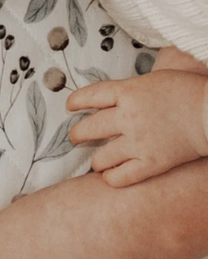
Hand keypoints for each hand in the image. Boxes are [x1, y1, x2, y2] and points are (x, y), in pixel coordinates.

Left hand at [67, 70, 207, 186]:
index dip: (74, 102)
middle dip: (77, 135)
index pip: (88, 96)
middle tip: (77, 137)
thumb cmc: (187, 92)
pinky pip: (119, 177)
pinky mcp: (151, 163)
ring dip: (96, 160)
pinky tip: (111, 175)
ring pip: (100, 158)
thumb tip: (107, 99)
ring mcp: (138, 142)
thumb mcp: (153, 80)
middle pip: (87, 129)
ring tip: (98, 159)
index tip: (70, 107)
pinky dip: (111, 178)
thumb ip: (128, 91)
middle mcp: (128, 117)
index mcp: (128, 92)